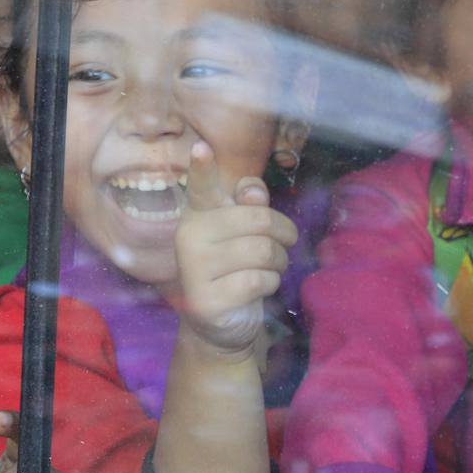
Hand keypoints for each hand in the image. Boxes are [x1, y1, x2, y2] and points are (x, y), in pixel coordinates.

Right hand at [174, 141, 297, 355]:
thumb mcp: (245, 233)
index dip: (202, 167)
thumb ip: (250, 207)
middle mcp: (189, 236)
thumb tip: (253, 192)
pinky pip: (258, 280)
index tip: (201, 148)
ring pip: (262, 251)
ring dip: (279, 261)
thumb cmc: (236, 267)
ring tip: (271, 268)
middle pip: (257, 219)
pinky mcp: (206, 300)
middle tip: (284, 244)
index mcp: (199, 213)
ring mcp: (193, 269)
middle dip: (283, 233)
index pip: (202, 186)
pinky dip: (269, 284)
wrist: (220, 324)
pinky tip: (257, 288)